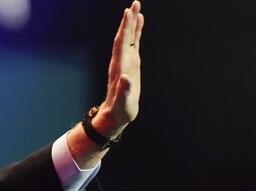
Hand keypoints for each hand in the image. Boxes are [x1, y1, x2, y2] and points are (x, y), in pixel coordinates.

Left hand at [94, 1, 143, 137]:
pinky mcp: (131, 64)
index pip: (122, 44)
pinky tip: (139, 22)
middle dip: (129, 20)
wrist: (115, 115)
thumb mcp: (123, 103)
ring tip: (136, 8)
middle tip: (134, 3)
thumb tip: (126, 78)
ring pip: (129, 38)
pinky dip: (137, 32)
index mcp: (119, 67)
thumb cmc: (120, 110)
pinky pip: (134, 44)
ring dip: (132, 23)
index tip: (128, 13)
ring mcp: (126, 61)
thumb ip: (124, 90)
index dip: (125, 29)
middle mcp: (121, 61)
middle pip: (124, 37)